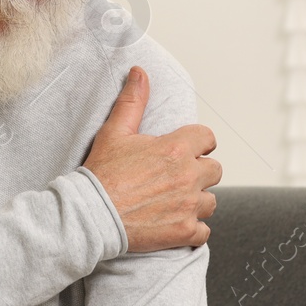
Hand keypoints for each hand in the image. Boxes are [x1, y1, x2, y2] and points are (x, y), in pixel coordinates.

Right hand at [83, 65, 220, 251]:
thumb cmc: (101, 175)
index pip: (207, 138)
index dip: (197, 144)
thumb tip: (140, 73)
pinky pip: (204, 232)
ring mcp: (188, 205)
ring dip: (197, 202)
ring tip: (174, 203)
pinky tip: (176, 225)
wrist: (90, 215)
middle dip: (199, 173)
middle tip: (176, 179)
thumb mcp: (114, 133)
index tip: (186, 151)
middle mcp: (188, 176)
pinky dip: (193, 230)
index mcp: (176, 148)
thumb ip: (132, 102)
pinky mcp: (184, 231)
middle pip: (214, 170)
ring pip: (211, 201)